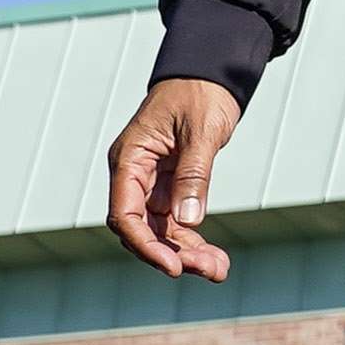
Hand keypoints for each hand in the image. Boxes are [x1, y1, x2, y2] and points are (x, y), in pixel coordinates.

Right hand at [102, 77, 243, 278]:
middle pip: (143, 230)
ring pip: (161, 232)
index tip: (173, 266)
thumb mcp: (200, 131)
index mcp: (129, 159)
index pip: (125, 214)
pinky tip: (215, 259)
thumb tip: (188, 220)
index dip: (145, 245)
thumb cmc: (200, 93)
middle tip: (211, 270)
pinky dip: (193, 241)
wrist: (210, 74)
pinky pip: (175, 223)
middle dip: (173, 254)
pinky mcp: (170, 187)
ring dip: (187, 253)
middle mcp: (134, 176)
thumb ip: (194, 174)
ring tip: (219, 270)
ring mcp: (151, 184)